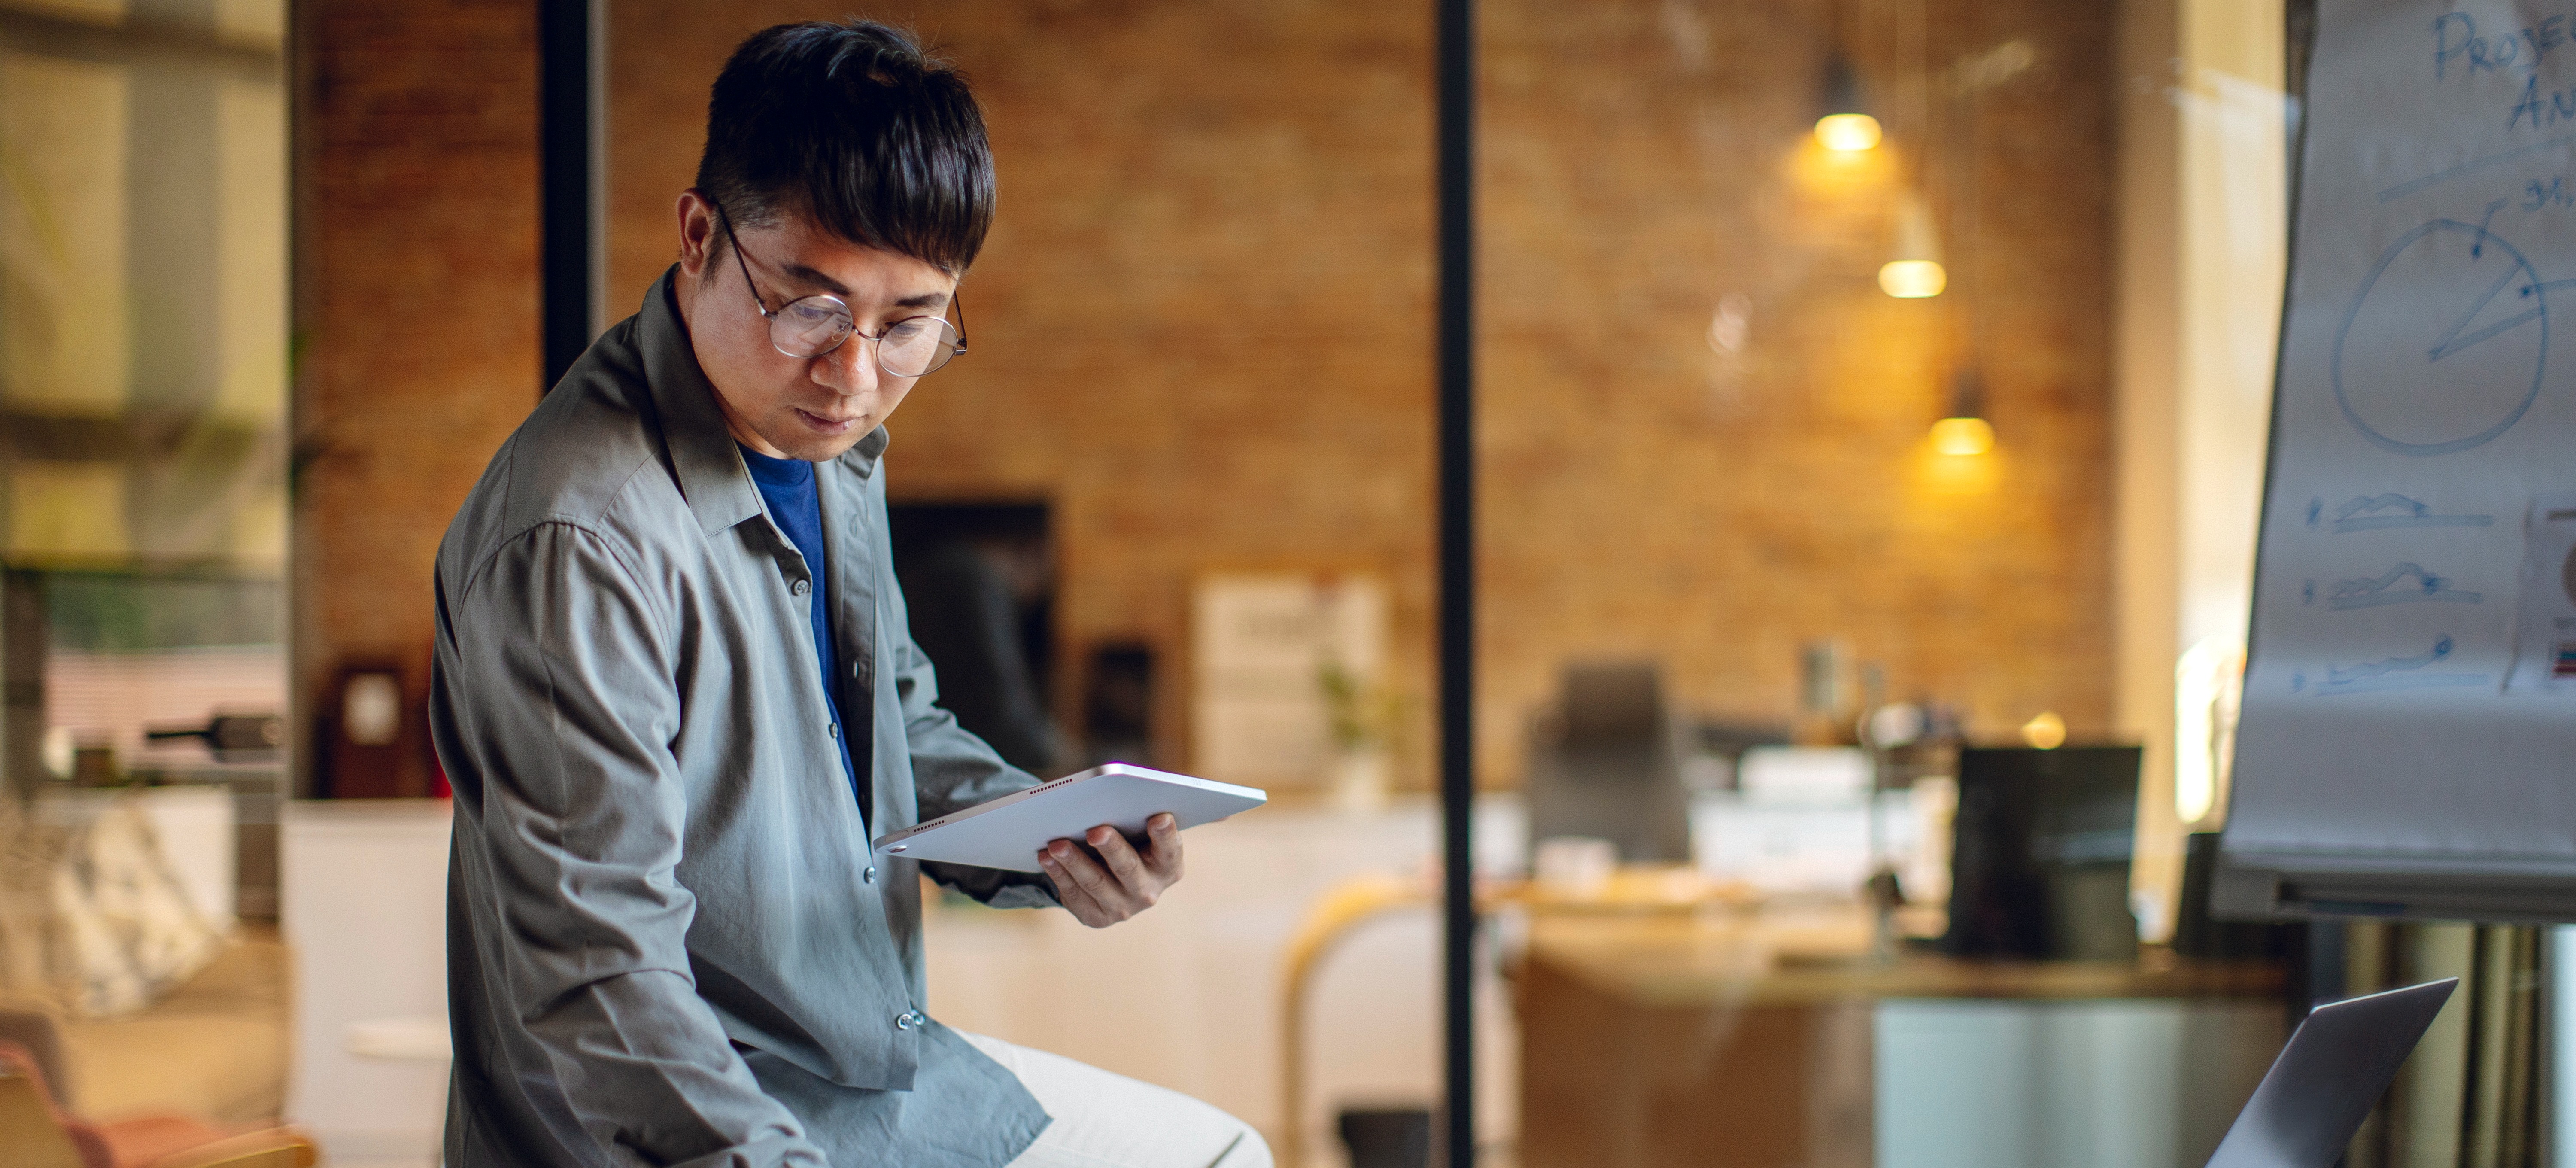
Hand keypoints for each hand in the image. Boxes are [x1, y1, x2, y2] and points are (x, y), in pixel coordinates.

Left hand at [1037, 813, 1181, 927]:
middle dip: (1111, 848)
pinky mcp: (1097, 917)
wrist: (1116, 886)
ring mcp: (1123, 908)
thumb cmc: (1130, 846)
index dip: (1165, 834)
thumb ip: (1135, 821)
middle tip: (1095, 831)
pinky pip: (1074, 894)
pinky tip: (1046, 857)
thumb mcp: (1141, 836)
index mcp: (1168, 866)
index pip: (1170, 849)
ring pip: (1096, 882)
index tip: (1158, 817)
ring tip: (1057, 845)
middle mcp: (1148, 891)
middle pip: (1128, 867)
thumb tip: (1108, 801)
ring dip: (1074, 862)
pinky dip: (1058, 874)